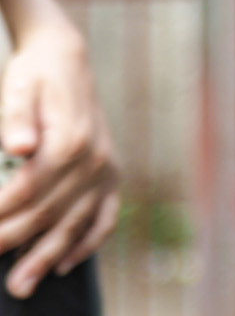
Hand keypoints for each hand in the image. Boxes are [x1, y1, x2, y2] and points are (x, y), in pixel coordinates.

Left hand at [0, 23, 118, 298]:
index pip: (27, 191)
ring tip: (24, 285)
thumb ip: (16, 120)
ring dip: (49, 256)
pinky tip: (67, 262)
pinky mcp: (109, 175)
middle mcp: (94, 159)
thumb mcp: (18, 90)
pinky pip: (105, 216)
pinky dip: (89, 241)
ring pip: (76, 223)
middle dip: (15, 245)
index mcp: (70, 140)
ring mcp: (105, 169)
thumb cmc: (34, 77)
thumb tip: (18, 148)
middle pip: (49, 213)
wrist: (66, 60)